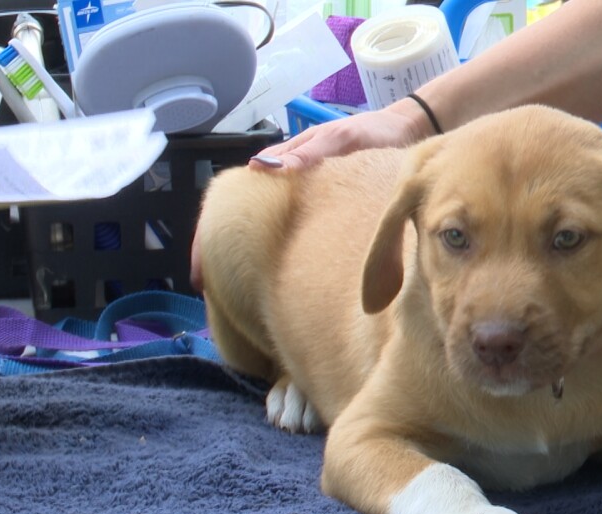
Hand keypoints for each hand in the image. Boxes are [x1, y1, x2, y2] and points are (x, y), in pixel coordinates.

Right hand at [189, 101, 434, 291]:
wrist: (400, 133)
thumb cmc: (369, 133)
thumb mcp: (339, 139)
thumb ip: (307, 154)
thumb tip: (264, 167)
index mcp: (278, 163)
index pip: (229, 202)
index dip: (210, 237)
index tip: (202, 270)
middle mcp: (280, 181)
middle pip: (237, 221)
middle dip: (218, 254)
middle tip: (208, 290)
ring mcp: (297, 197)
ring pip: (259, 230)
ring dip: (242, 257)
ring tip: (232, 293)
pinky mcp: (317, 207)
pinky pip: (286, 233)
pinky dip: (272, 254)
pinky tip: (270, 277)